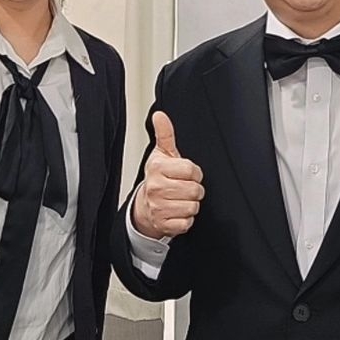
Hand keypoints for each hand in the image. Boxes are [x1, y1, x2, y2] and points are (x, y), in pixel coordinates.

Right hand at [132, 111, 204, 239]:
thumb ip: (165, 133)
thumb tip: (160, 115)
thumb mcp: (161, 154)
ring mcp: (159, 207)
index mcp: (158, 168)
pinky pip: (187, 222)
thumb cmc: (157, 178)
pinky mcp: (164, 224)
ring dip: (191, 204)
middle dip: (194, 189)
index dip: (194, 172)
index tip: (187, 173)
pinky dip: (186, 219)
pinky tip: (177, 211)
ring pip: (193, 207)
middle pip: (195, 190)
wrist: (144, 206)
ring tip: (180, 199)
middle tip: (183, 187)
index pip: (191, 170)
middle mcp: (157, 188)